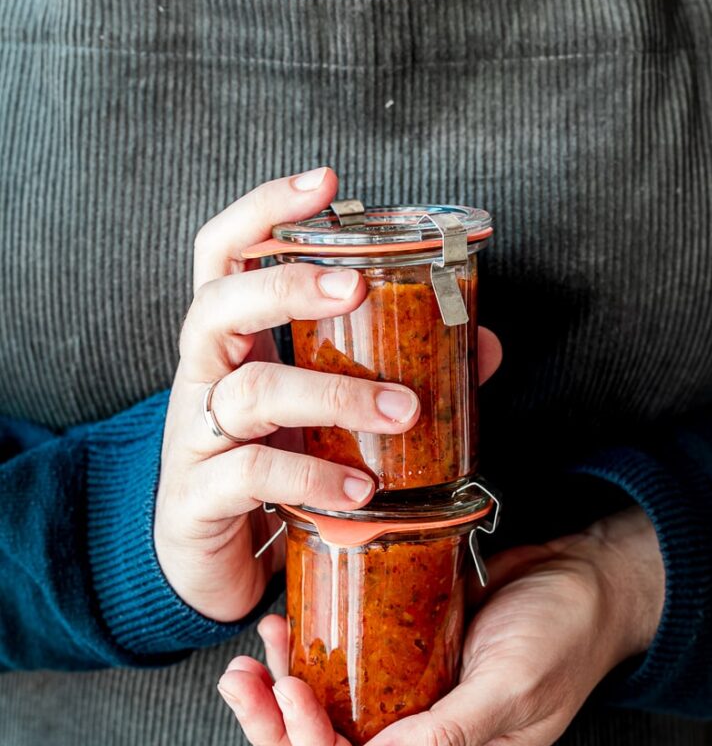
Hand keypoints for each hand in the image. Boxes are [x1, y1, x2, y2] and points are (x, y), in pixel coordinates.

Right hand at [154, 167, 502, 622]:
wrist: (213, 563)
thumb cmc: (273, 472)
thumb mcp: (325, 417)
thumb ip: (394, 374)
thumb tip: (483, 345)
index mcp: (234, 346)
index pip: (225, 256)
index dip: (264, 210)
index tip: (325, 182)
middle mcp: (203, 380)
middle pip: (218, 305)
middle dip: (288, 285)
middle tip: (355, 288)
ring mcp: (195, 438)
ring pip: (250, 390)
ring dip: (334, 394)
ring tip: (401, 411)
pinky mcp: (200, 499)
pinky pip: (254, 473)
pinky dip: (315, 473)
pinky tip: (361, 487)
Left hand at [217, 505, 664, 745]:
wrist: (580, 580)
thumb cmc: (561, 634)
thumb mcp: (511, 686)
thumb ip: (446, 738)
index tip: (292, 690)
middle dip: (276, 730)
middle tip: (243, 681)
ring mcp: (408, 713)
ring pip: (323, 727)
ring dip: (278, 700)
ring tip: (250, 659)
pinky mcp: (401, 670)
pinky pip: (340, 681)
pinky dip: (305, 662)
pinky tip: (284, 631)